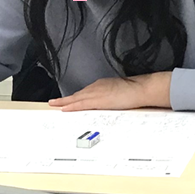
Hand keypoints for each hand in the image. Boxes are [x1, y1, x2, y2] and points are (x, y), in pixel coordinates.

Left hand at [49, 73, 171, 111]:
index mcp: (102, 85)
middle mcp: (97, 87)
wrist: (141, 89)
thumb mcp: (120, 93)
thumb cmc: (135, 91)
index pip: (85, 93)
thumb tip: (111, 103)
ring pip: (76, 98)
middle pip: (77, 95)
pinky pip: (81, 104)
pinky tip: (64, 108)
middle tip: (54, 102)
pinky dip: (72, 106)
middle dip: (65, 99)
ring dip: (65, 102)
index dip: (75, 98)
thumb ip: (113, 98)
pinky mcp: (98, 100)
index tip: (67, 101)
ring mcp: (97, 93)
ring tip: (54, 105)